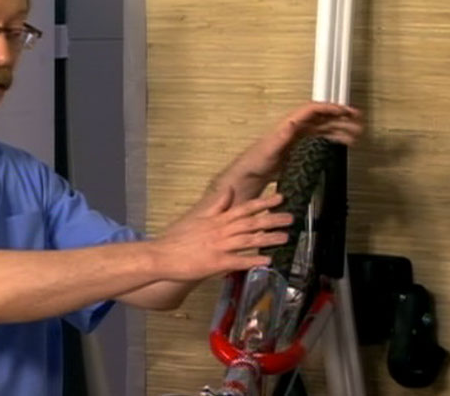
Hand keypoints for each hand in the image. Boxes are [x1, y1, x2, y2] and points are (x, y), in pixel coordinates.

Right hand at [152, 188, 290, 280]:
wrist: (161, 255)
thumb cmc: (178, 238)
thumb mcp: (197, 216)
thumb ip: (216, 204)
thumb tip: (229, 190)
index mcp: (217, 219)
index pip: (244, 207)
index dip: (263, 202)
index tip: (280, 197)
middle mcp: (221, 231)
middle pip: (251, 222)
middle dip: (273, 219)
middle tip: (292, 217)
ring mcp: (219, 247)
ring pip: (248, 240)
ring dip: (268, 238)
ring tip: (286, 237)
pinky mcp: (216, 263)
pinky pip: (238, 261)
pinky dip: (253, 260)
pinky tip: (267, 260)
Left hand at [242, 101, 362, 179]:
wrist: (251, 174)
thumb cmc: (256, 161)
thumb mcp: (268, 148)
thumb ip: (281, 136)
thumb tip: (293, 123)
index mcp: (288, 125)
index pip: (312, 110)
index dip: (329, 108)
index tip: (345, 110)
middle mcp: (295, 128)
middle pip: (322, 118)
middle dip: (340, 117)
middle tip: (358, 120)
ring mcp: (299, 138)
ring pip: (324, 128)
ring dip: (340, 128)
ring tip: (357, 132)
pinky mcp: (301, 148)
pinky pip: (321, 140)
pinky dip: (334, 139)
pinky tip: (344, 142)